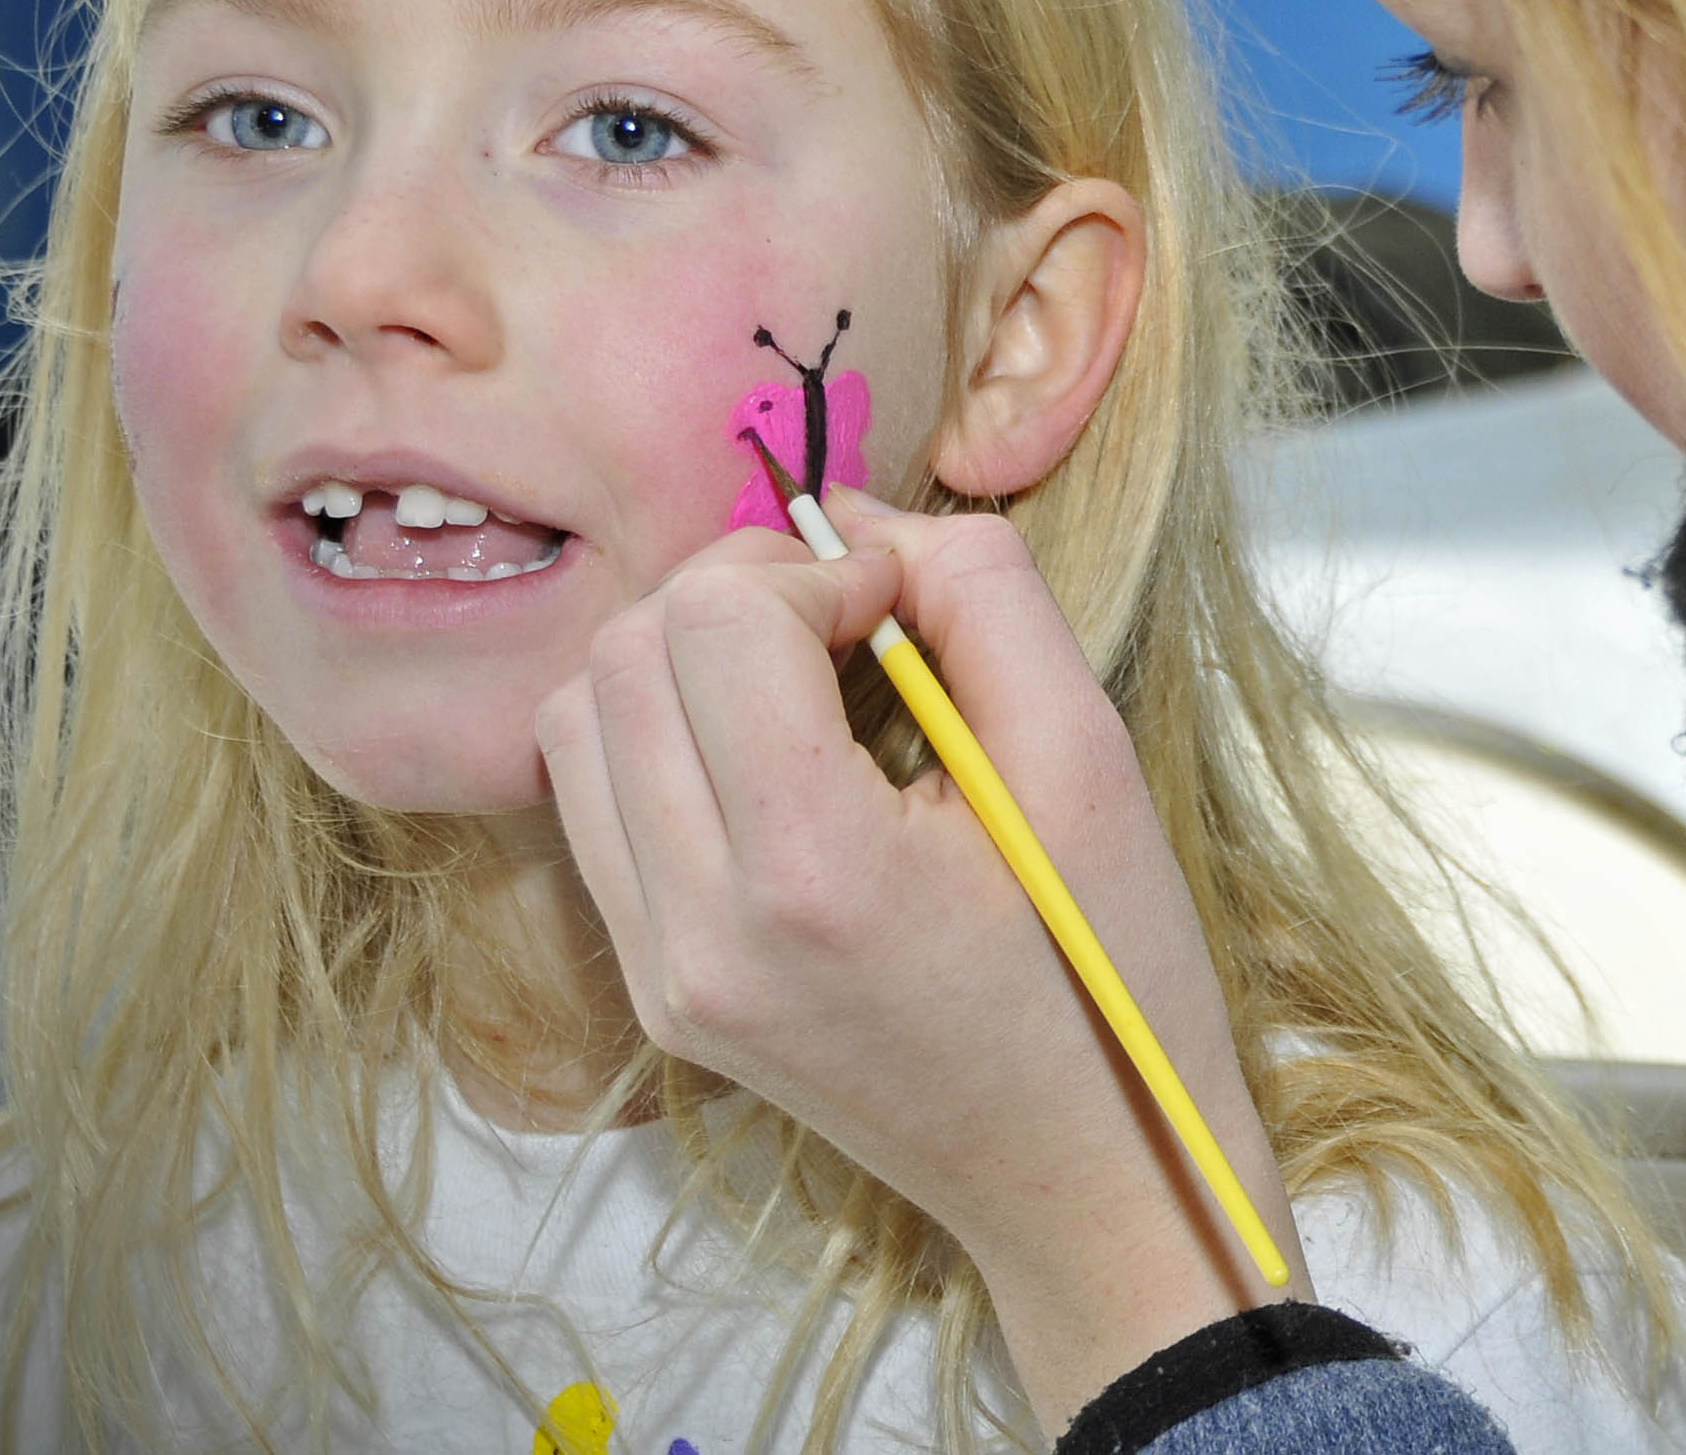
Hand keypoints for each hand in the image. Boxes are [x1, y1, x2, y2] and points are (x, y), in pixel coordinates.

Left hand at [535, 489, 1311, 1429]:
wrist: (1079, 1171)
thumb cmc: (1105, 963)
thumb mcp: (1087, 754)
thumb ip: (981, 594)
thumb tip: (854, 514)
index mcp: (814, 871)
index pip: (714, 619)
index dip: (812, 566)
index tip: (899, 606)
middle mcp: (699, 928)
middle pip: (627, 651)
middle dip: (739, 595)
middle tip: (850, 623)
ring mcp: (659, 970)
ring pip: (580, 718)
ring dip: (683, 661)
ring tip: (801, 684)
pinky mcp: (653, 991)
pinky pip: (593, 803)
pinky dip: (663, 739)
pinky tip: (769, 757)